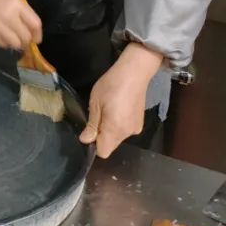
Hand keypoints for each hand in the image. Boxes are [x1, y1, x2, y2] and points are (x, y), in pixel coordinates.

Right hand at [0, 0, 41, 49]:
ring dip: (18, 43)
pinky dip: (6, 43)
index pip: (34, 24)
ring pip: (15, 44)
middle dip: (28, 40)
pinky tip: (4, 37)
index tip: (37, 38)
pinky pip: (3, 45)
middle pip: (26, 37)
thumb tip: (31, 29)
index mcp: (16, 5)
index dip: (38, 33)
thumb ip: (23, 10)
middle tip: (25, 38)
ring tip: (15, 39)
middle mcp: (8, 17)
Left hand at [80, 42, 163, 156]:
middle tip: (97, 115)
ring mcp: (136, 128)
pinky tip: (118, 108)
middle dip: (101, 136)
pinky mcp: (140, 122)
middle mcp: (127, 133)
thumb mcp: (95, 103)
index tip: (89, 131)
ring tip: (108, 109)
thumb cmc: (111, 85)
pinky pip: (125, 130)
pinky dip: (119, 124)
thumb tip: (85, 141)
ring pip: (117, 137)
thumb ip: (92, 124)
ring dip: (110, 129)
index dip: (94, 144)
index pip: (103, 152)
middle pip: (110, 145)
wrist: (134, 73)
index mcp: (115, 129)